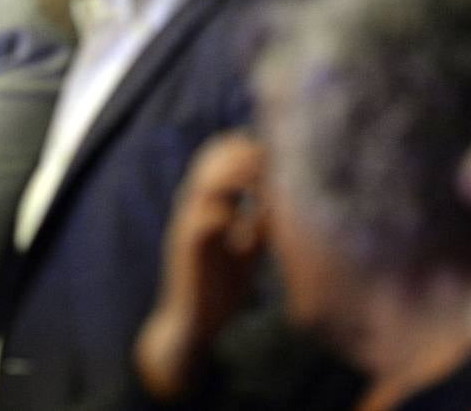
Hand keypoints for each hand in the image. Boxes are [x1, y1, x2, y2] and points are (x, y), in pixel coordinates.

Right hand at [135, 133, 266, 400]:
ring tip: (269, 180)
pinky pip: (209, 215)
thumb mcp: (247, 247)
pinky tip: (260, 212)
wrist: (195, 323)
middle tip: (277, 159)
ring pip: (208, 180)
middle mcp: (192, 206)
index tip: (277, 151)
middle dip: (245, 154)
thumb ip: (259, 223)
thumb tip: (282, 204)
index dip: (245, 147)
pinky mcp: (189, 245)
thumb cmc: (221, 285)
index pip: (217, 156)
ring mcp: (187, 223)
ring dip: (241, 175)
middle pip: (211, 159)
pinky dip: (235, 208)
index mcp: (204, 203)